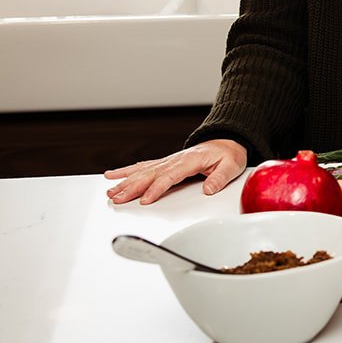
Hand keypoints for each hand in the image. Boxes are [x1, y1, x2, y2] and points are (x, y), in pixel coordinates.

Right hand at [104, 139, 247, 205]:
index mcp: (190, 160)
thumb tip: (209, 189)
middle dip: (132, 187)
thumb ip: (220, 178)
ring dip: (125, 181)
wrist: (225, 142)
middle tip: (117, 199)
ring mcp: (168, 160)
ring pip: (142, 171)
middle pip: (150, 174)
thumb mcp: (231, 165)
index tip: (144, 200)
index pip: (170, 176)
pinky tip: (112, 175)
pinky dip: (126, 171)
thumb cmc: (228, 154)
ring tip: (110, 191)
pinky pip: (142, 166)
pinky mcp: (164, 163)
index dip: (156, 188)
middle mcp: (175, 159)